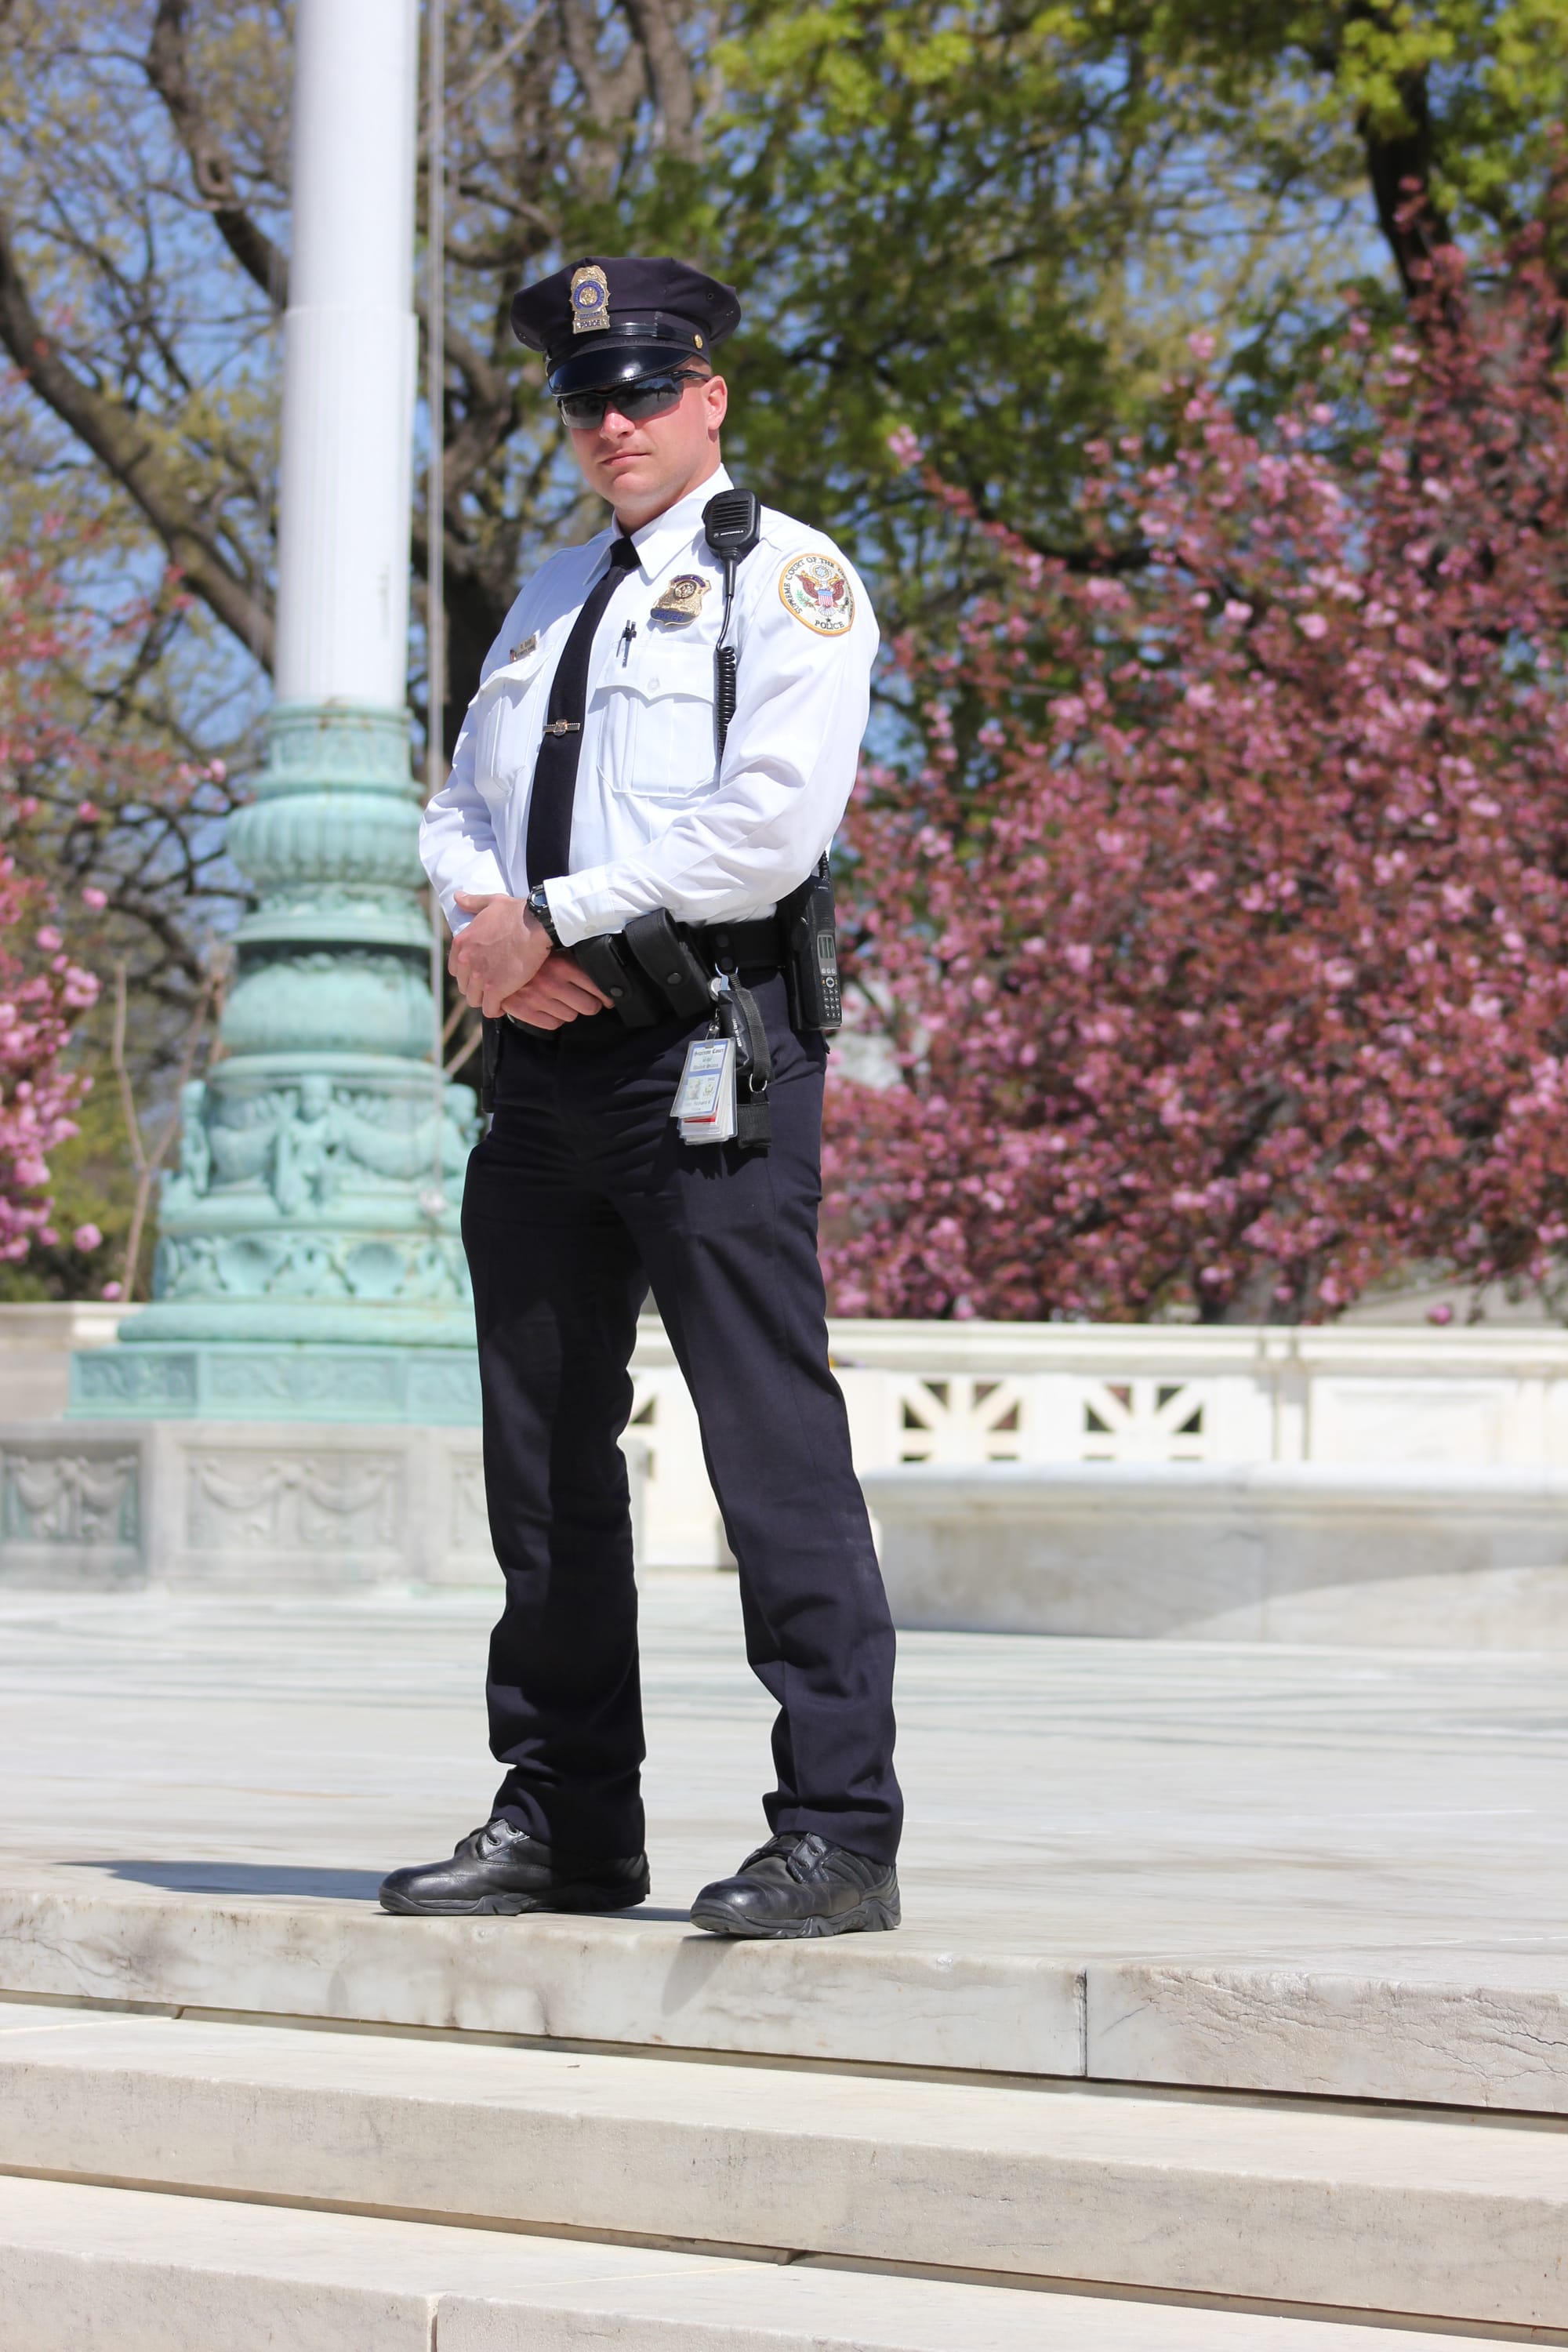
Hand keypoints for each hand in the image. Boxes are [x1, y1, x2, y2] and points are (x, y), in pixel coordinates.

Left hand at [448, 892, 549, 1015]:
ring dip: (486, 1000)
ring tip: (499, 997)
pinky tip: (504, 1005)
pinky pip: (489, 1009)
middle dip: (477, 988)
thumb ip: (472, 903)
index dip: (469, 974)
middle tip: (493, 986)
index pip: (455, 969)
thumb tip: (457, 897)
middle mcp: (466, 961)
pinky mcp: (494, 990)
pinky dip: (496, 1010)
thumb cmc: (516, 912)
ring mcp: (479, 977)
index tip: (482, 973)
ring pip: (474, 1000)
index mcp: (462, 943)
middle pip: (465, 986)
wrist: (536, 925)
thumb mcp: (491, 902)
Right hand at [500, 953, 612, 1030]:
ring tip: (565, 1003)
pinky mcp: (524, 1010)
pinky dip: (555, 1020)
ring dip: (571, 1011)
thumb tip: (600, 980)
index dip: (605, 997)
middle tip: (588, 1002)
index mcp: (563, 965)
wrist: (495, 956)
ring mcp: (538, 998)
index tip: (606, 999)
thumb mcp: (554, 952)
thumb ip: (575, 964)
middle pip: (589, 1007)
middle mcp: (552, 983)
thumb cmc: (529, 953)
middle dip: (591, 1005)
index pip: (597, 989)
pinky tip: (552, 1010)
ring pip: (571, 1016)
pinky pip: (553, 1025)